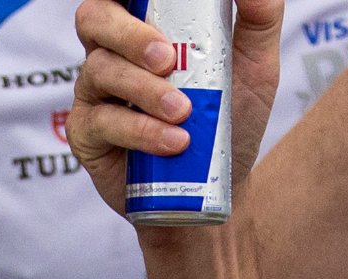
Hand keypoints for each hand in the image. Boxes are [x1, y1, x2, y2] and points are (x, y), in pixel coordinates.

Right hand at [70, 0, 283, 215]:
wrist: (214, 191)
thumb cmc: (227, 122)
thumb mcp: (256, 68)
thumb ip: (259, 19)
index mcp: (142, 26)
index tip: (155, 9)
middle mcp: (111, 52)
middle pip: (95, 18)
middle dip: (129, 35)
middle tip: (168, 59)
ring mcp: (95, 92)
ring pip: (100, 71)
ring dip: (144, 90)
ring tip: (183, 113)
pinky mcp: (87, 134)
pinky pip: (102, 121)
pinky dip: (140, 131)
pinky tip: (173, 142)